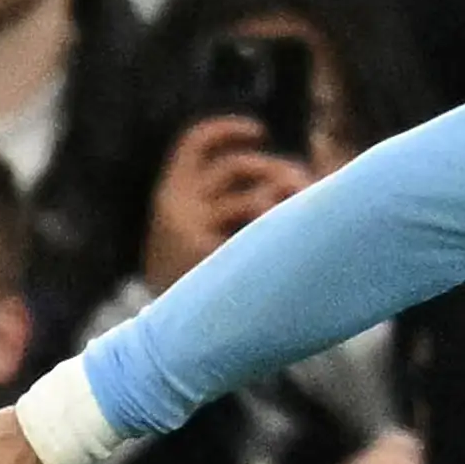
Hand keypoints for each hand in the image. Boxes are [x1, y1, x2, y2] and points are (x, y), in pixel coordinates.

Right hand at [141, 114, 311, 293]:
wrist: (162, 331)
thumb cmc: (195, 277)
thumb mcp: (203, 229)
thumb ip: (233, 200)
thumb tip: (294, 179)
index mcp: (171, 193)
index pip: (194, 144)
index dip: (226, 131)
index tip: (259, 132)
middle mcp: (175, 204)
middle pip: (236, 167)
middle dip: (277, 170)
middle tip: (302, 188)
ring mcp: (189, 227)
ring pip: (253, 199)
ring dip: (287, 203)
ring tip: (302, 217)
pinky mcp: (203, 250)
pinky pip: (257, 230)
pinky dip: (279, 229)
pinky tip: (288, 240)